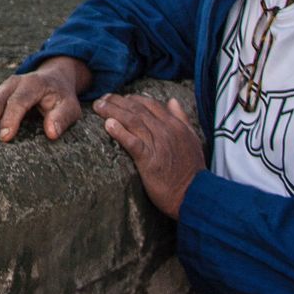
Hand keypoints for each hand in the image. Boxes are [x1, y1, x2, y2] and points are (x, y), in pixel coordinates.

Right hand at [0, 56, 90, 143]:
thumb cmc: (61, 97)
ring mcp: (1, 88)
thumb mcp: (70, 106)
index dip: (11, 119)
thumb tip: (52, 132)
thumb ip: (62, 117)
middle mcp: (13, 84)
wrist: (52, 78)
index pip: (19, 101)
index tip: (5, 138)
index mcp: (32, 84)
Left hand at [94, 94, 203, 218]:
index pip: (149, 104)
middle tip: (102, 99)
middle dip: (117, 101)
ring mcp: (157, 144)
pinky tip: (108, 125)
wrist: (194, 194)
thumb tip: (172, 101)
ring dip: (113, 111)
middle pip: (137, 109)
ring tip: (98, 107)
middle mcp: (165, 130)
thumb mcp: (192, 139)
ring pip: (132, 121)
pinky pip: (132, 142)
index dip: (132, 99)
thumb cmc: (191, 169)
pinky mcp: (149, 160)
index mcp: (175, 125)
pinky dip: (120, 132)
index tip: (119, 98)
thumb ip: (182, 118)